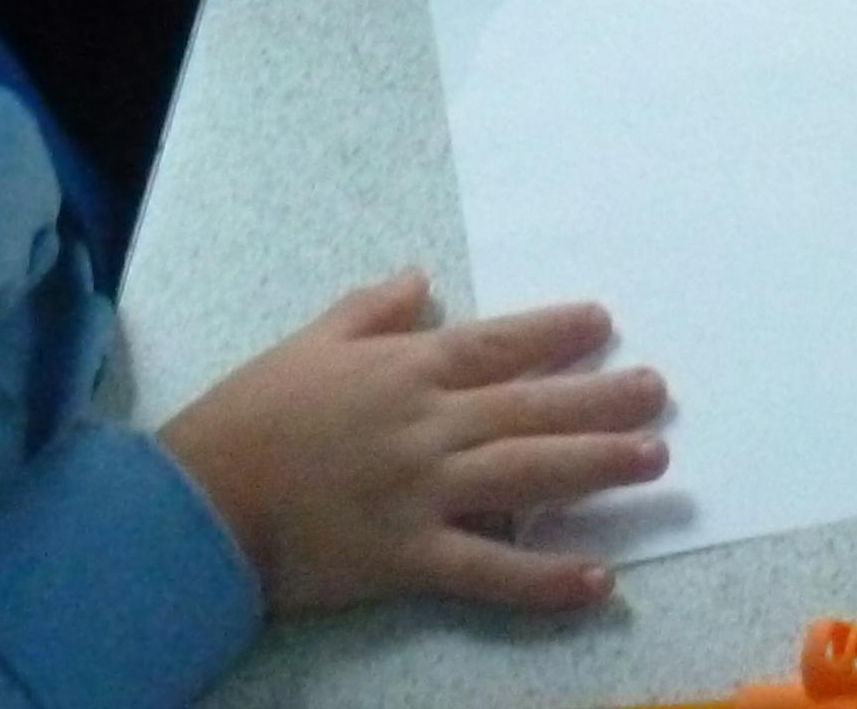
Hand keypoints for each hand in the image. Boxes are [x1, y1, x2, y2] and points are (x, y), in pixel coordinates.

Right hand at [153, 271, 668, 614]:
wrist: (197, 504)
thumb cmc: (248, 419)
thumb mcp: (307, 344)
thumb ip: (371, 311)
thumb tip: (423, 279)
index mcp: (404, 369)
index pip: (497, 343)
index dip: (555, 332)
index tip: (603, 325)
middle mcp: (427, 424)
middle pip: (532, 405)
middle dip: (602, 399)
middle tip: (659, 393)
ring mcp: (423, 491)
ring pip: (528, 474)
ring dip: (596, 467)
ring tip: (653, 461)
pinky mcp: (409, 556)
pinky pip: (491, 569)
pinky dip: (546, 577)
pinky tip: (600, 579)